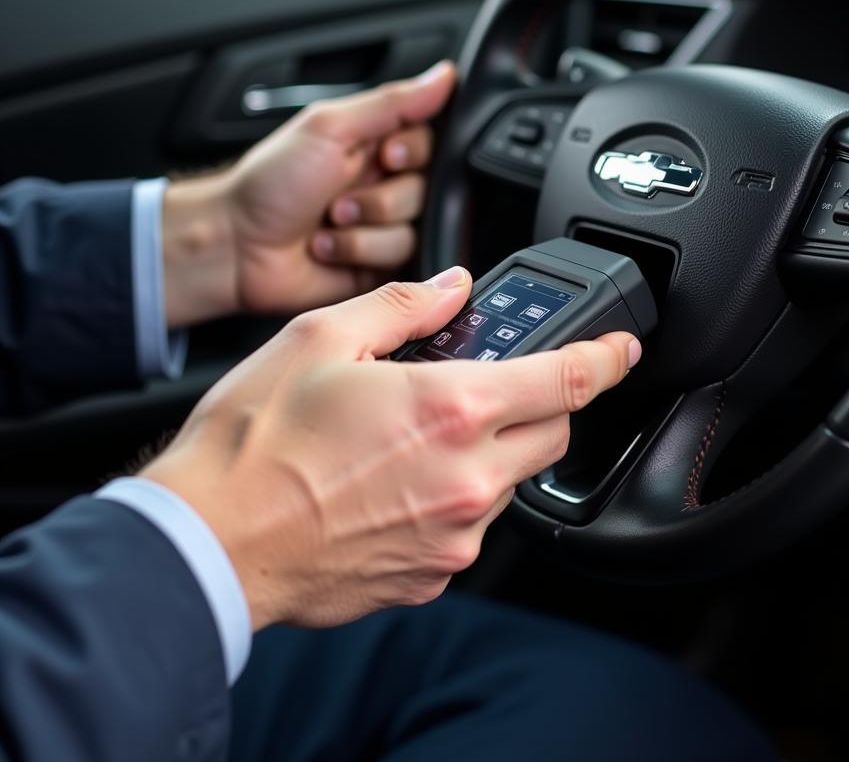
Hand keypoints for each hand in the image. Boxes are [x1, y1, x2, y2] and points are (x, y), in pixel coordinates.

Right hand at [142, 267, 640, 629]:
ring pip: (511, 482)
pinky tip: (396, 483)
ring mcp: (452, 537)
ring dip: (489, 452)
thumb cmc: (254, 444)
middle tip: (491, 385)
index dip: (606, 358)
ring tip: (415, 436)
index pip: (565, 380)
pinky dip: (455, 497)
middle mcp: (466, 481)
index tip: (622, 349)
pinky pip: (470, 528)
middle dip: (539, 402)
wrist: (209, 544)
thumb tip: (453, 288)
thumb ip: (404, 305)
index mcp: (450, 410)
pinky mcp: (430, 577)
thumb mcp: (322, 339)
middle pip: (551, 434)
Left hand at [161, 61, 456, 327]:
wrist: (236, 246)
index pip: (433, 141)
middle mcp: (386, 184)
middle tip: (339, 195)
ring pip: (416, 228)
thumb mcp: (329, 128)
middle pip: (429, 190)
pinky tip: (330, 249)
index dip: (412, 152)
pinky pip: (401, 260)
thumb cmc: (269, 183)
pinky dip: (360, 253)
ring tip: (328, 224)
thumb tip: (445, 76)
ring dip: (364, 229)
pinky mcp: (381, 265)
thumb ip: (393, 103)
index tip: (383, 156)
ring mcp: (384, 227)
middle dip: (380, 197)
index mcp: (377, 144)